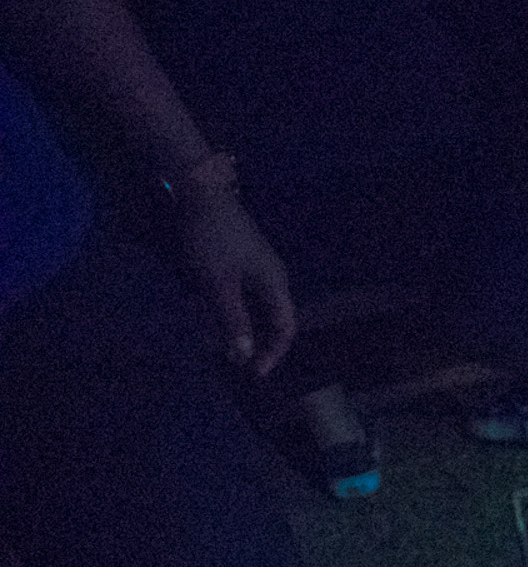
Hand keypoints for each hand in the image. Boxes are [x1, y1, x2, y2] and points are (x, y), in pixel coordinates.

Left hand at [175, 182, 294, 377]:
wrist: (202, 194)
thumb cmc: (212, 239)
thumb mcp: (219, 284)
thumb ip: (233, 320)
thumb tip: (243, 356)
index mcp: (275, 284)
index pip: (286, 328)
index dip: (274, 353)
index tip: (254, 372)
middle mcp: (275, 278)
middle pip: (277, 320)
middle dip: (263, 345)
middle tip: (242, 365)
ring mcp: (261, 268)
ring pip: (263, 309)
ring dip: (251, 330)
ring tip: (232, 346)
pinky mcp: (246, 261)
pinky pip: (250, 297)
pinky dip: (241, 314)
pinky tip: (224, 319)